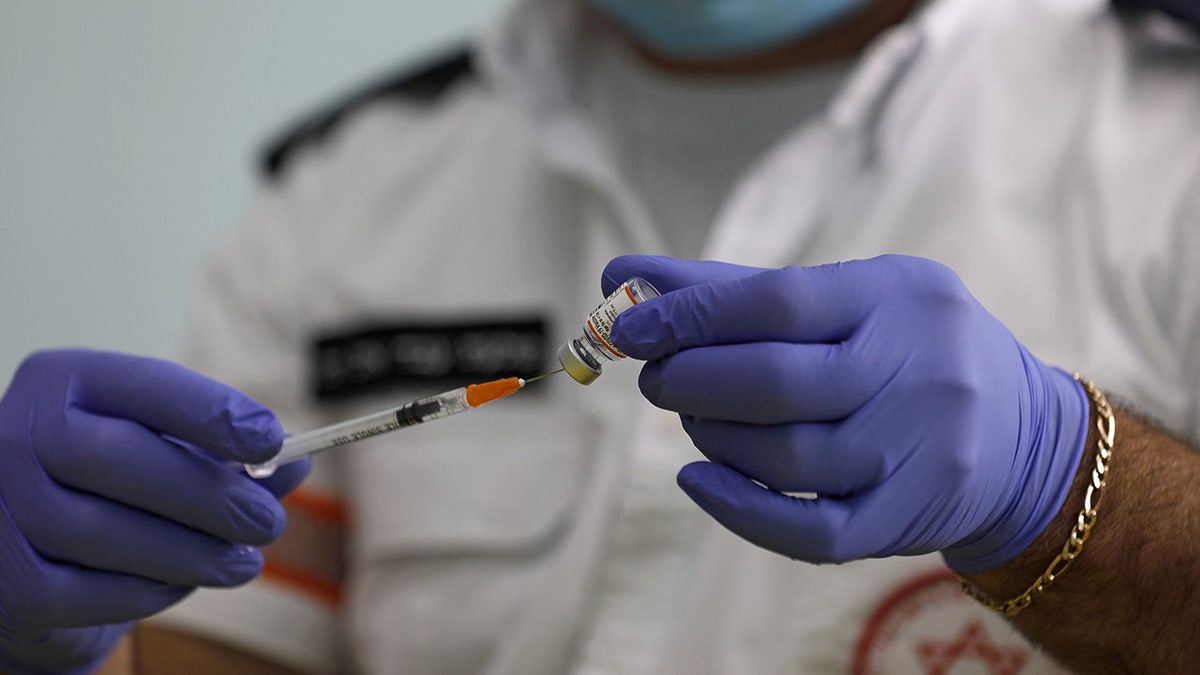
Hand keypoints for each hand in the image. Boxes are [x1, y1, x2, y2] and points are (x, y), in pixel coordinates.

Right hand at [0, 350, 309, 672]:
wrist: (25, 552)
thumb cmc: (110, 485)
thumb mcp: (168, 450)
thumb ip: (229, 454)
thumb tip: (298, 461)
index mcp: (63, 382)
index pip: (144, 384)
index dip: (212, 412)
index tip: (272, 440)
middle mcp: (16, 434)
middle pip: (117, 458)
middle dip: (207, 494)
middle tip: (267, 521)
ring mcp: (1, 506)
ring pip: (103, 531)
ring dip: (191, 551)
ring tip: (243, 561)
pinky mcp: (5, 581)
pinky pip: (86, 591)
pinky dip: (148, 591)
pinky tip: (183, 583)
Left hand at [604, 255, 1088, 570]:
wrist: (1023, 438)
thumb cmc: (905, 350)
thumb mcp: (846, 298)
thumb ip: (732, 290)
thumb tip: (620, 274)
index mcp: (899, 298)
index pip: (777, 302)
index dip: (689, 316)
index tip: (629, 326)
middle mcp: (920, 372)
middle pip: (775, 383)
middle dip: (691, 380)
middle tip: (658, 378)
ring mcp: (919, 452)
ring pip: (784, 456)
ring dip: (712, 437)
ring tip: (694, 417)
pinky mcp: (907, 519)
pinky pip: (809, 530)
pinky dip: (738, 510)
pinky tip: (699, 480)